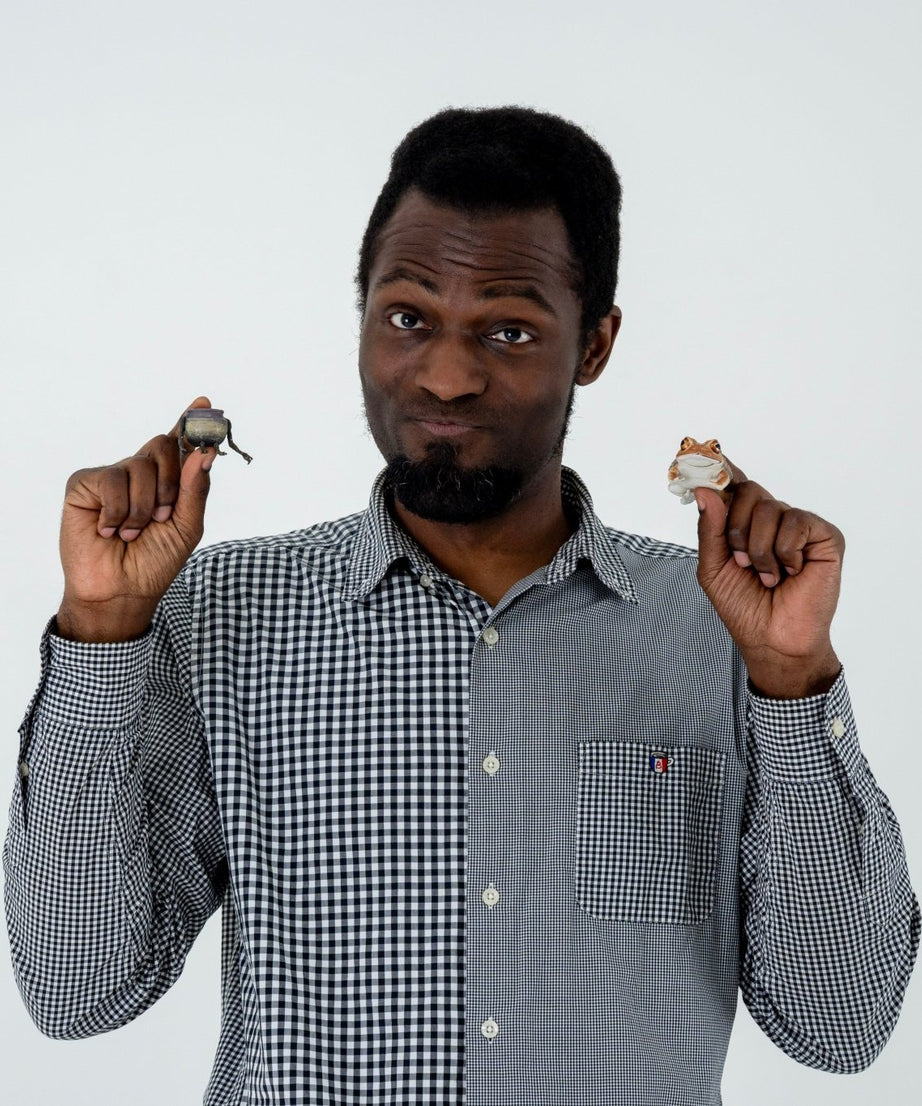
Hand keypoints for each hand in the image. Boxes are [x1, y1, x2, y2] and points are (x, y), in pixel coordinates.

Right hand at [56, 397, 215, 641]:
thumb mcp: (187, 526)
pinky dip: (118, 511)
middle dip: (171, 482)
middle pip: (163, 445)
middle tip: (164, 515)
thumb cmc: (155, 561)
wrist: (122, 590)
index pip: (179, 443)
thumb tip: (204, 453)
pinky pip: (112, 480)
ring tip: (134, 532)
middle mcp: (140, 472)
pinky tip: (109, 530)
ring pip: (140, 465)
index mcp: (168, 480)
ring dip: (144, 507)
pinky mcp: (85, 483)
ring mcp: (112, 475)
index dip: (191, 422)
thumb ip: (196, 489)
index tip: (206, 404)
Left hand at [695, 459, 843, 698]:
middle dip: (736, 528)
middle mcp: (773, 518)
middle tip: (741, 561)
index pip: (734, 484)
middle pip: (749, 490)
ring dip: (758, 548)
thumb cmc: (744, 606)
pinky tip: (790, 571)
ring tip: (767, 575)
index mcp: (745, 522)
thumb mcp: (712, 567)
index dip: (722, 470)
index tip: (705, 457)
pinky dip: (785, 552)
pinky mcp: (825, 536)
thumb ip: (709, 529)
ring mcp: (799, 525)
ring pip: (770, 507)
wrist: (772, 639)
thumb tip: (706, 491)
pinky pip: (796, 522)